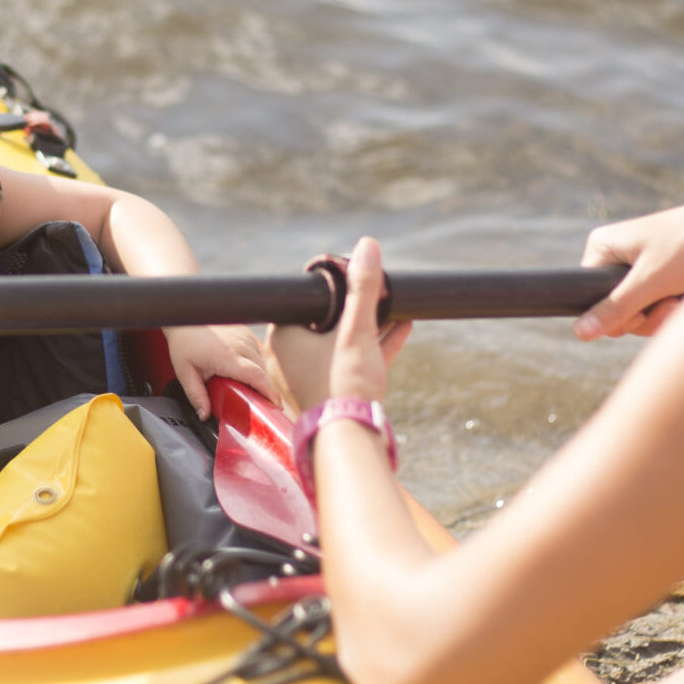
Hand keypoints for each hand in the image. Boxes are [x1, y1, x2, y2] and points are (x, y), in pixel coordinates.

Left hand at [162, 322, 274, 420]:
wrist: (185, 317)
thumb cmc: (184, 342)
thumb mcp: (184, 372)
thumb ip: (196, 395)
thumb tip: (204, 415)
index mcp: (227, 356)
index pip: (257, 376)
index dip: (269, 392)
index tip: (276, 405)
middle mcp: (241, 344)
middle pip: (263, 371)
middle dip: (266, 389)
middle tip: (262, 405)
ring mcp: (246, 336)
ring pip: (262, 362)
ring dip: (260, 376)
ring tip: (252, 390)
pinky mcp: (247, 332)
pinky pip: (258, 352)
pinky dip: (256, 364)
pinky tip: (245, 371)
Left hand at [263, 238, 410, 415]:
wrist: (349, 437)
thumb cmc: (344, 384)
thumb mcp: (356, 329)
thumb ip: (363, 288)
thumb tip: (367, 246)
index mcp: (282, 336)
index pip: (307, 298)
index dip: (334, 285)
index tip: (356, 274)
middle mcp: (287, 356)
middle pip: (325, 319)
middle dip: (356, 305)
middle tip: (378, 289)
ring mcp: (307, 376)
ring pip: (340, 341)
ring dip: (369, 325)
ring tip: (395, 305)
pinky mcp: (328, 391)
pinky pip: (349, 361)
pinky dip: (371, 346)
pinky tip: (401, 328)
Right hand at [575, 185, 683, 341]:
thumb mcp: (651, 282)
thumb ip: (615, 309)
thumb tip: (579, 333)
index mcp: (605, 247)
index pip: (590, 298)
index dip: (615, 314)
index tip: (640, 310)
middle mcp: (621, 257)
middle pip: (617, 311)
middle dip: (645, 316)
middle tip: (669, 304)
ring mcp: (646, 269)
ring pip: (642, 314)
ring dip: (665, 315)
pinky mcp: (669, 279)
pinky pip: (662, 308)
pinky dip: (678, 310)